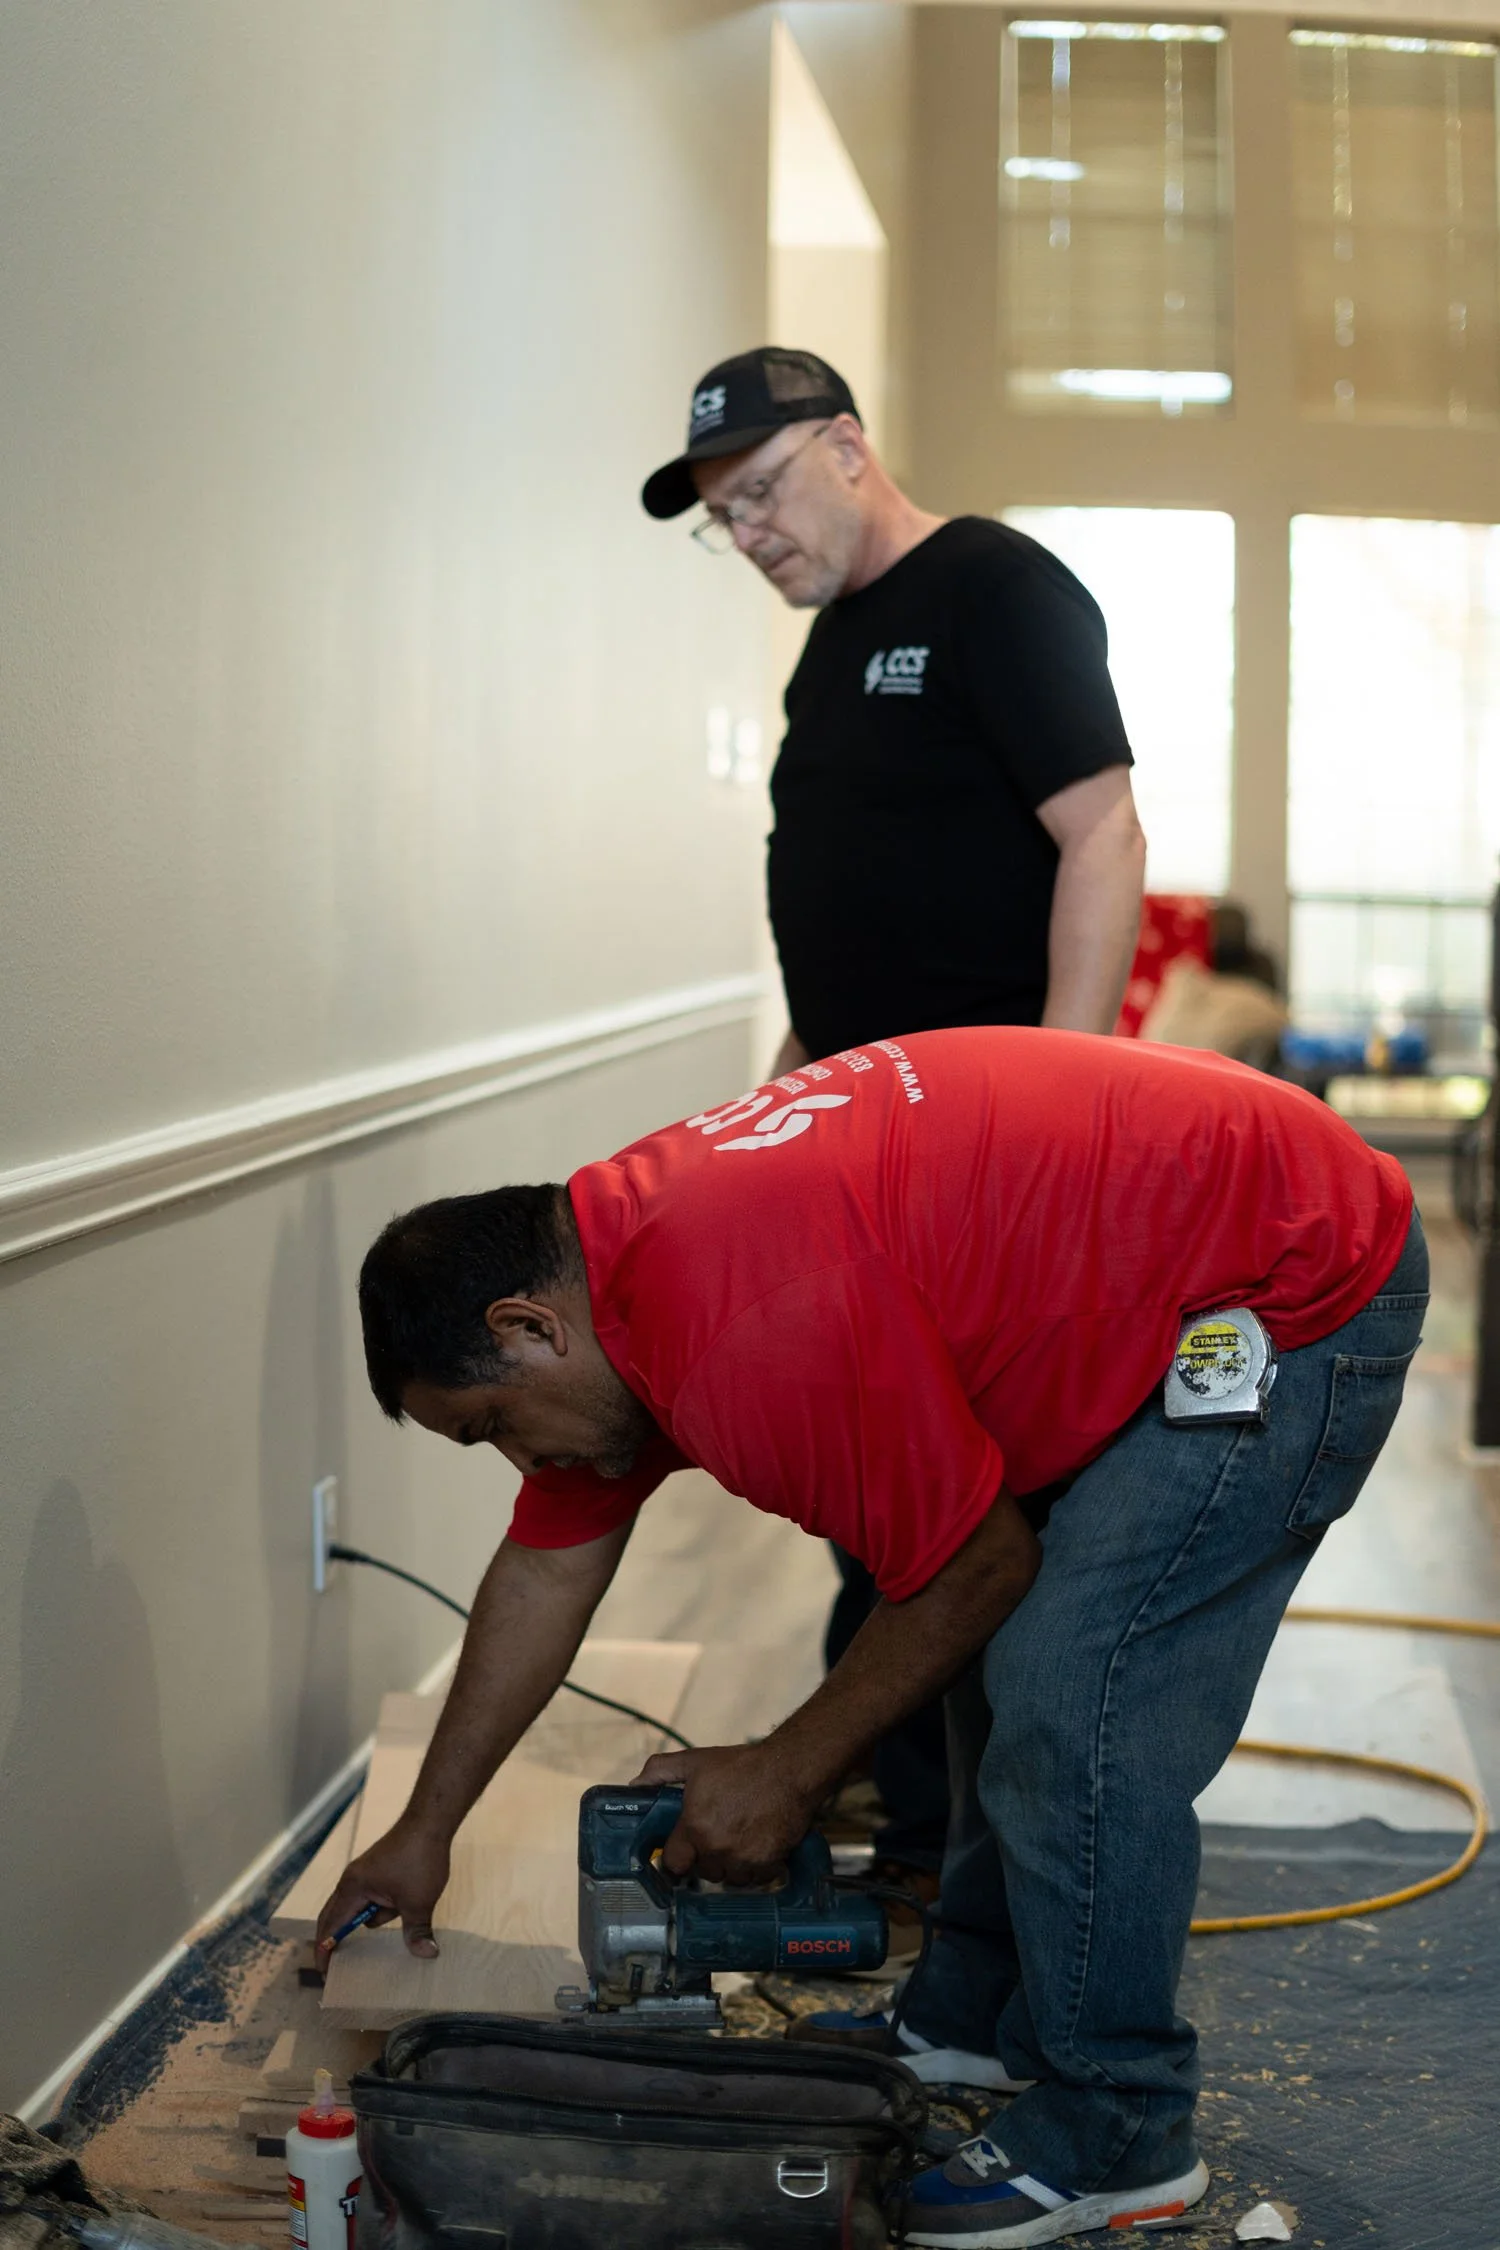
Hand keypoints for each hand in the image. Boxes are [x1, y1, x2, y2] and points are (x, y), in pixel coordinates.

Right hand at [315, 1819, 450, 1958]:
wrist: (430, 1821)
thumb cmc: (419, 1859)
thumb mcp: (418, 1902)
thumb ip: (416, 1931)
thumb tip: (427, 1954)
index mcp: (352, 1889)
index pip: (330, 1927)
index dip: (324, 1951)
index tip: (324, 1973)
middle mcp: (352, 1881)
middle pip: (334, 1916)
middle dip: (336, 1939)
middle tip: (336, 1966)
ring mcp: (364, 1874)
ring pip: (361, 1907)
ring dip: (376, 1917)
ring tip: (402, 1914)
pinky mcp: (377, 1870)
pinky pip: (372, 1897)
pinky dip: (382, 1908)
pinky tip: (403, 1907)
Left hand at [632, 1744, 819, 1883]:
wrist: (789, 1770)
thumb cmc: (742, 1766)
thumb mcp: (696, 1761)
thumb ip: (661, 1771)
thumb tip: (635, 1786)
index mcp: (695, 1827)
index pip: (673, 1863)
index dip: (676, 1858)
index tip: (682, 1852)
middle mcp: (717, 1848)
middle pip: (703, 1872)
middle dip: (706, 1858)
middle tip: (716, 1836)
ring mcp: (743, 1859)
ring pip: (729, 1878)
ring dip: (731, 1866)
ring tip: (738, 1840)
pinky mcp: (768, 1864)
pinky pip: (755, 1879)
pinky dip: (756, 1869)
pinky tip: (758, 1846)